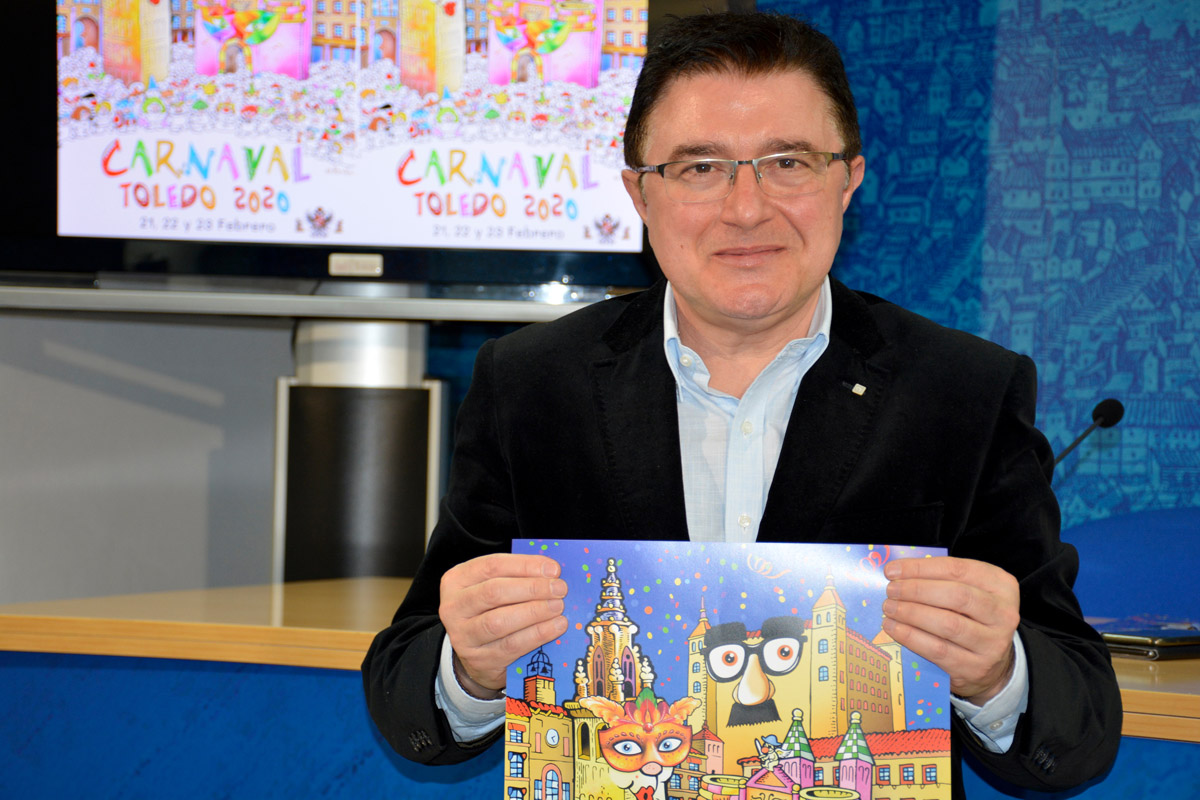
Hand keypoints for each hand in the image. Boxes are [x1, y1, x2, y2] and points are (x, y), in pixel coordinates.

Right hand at [439, 553, 568, 695]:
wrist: (477, 654)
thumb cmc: (491, 611)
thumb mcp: (494, 587)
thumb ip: (517, 576)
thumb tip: (552, 571)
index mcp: (456, 580)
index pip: (492, 566)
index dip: (525, 565)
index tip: (553, 569)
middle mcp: (454, 607)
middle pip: (494, 592)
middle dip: (532, 588)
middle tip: (559, 589)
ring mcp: (463, 636)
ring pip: (500, 621)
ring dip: (535, 612)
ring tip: (558, 607)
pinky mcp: (479, 660)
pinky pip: (512, 645)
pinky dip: (537, 634)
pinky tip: (555, 627)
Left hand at [882, 556, 1019, 704]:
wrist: (993, 664)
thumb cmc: (972, 618)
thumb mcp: (968, 592)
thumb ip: (940, 579)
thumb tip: (898, 572)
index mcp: (1001, 586)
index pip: (958, 570)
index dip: (921, 568)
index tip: (893, 570)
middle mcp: (1003, 614)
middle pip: (956, 595)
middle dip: (916, 590)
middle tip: (891, 590)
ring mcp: (992, 643)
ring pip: (947, 624)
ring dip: (911, 613)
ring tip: (889, 608)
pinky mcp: (975, 667)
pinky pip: (937, 650)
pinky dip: (911, 637)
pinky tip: (894, 628)